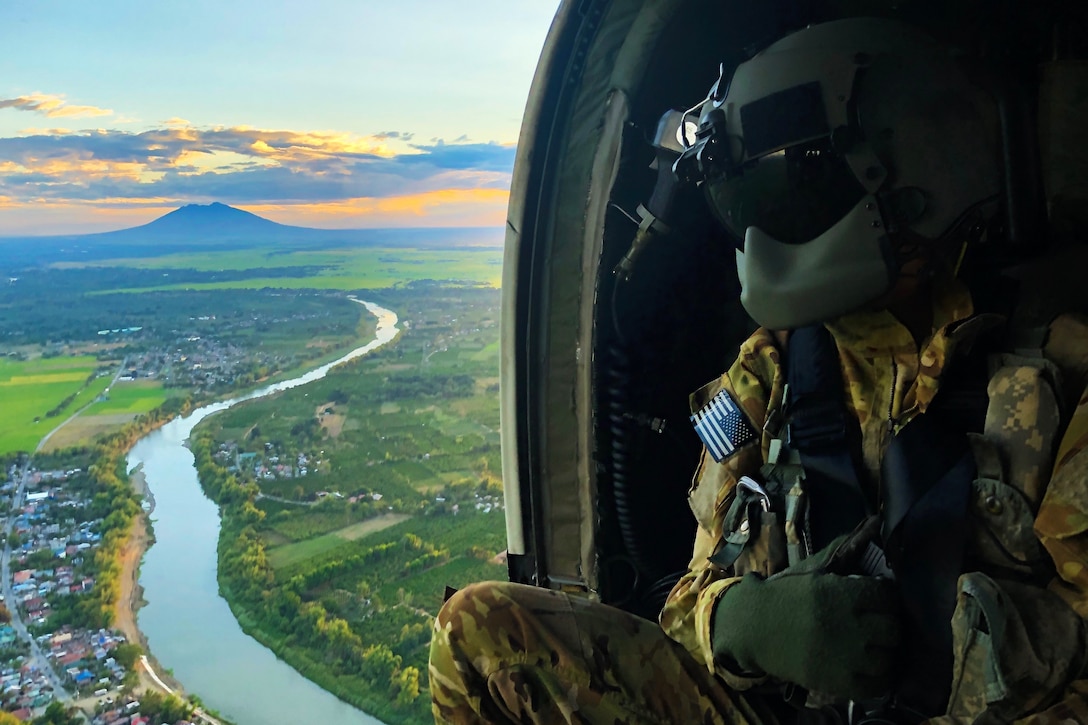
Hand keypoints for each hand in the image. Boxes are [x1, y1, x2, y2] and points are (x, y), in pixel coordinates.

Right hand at [711, 540, 901, 700]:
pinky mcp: (837, 682)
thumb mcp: (815, 569)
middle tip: (876, 624)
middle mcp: (846, 625)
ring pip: (889, 658)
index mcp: (840, 593)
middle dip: (888, 625)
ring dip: (884, 652)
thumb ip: (848, 547)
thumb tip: (877, 521)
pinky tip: (867, 666)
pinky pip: (876, 685)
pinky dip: (877, 678)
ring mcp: (843, 657)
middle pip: (893, 629)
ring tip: (872, 646)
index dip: (886, 597)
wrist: (753, 626)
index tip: (877, 600)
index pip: (888, 596)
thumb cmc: (786, 594)